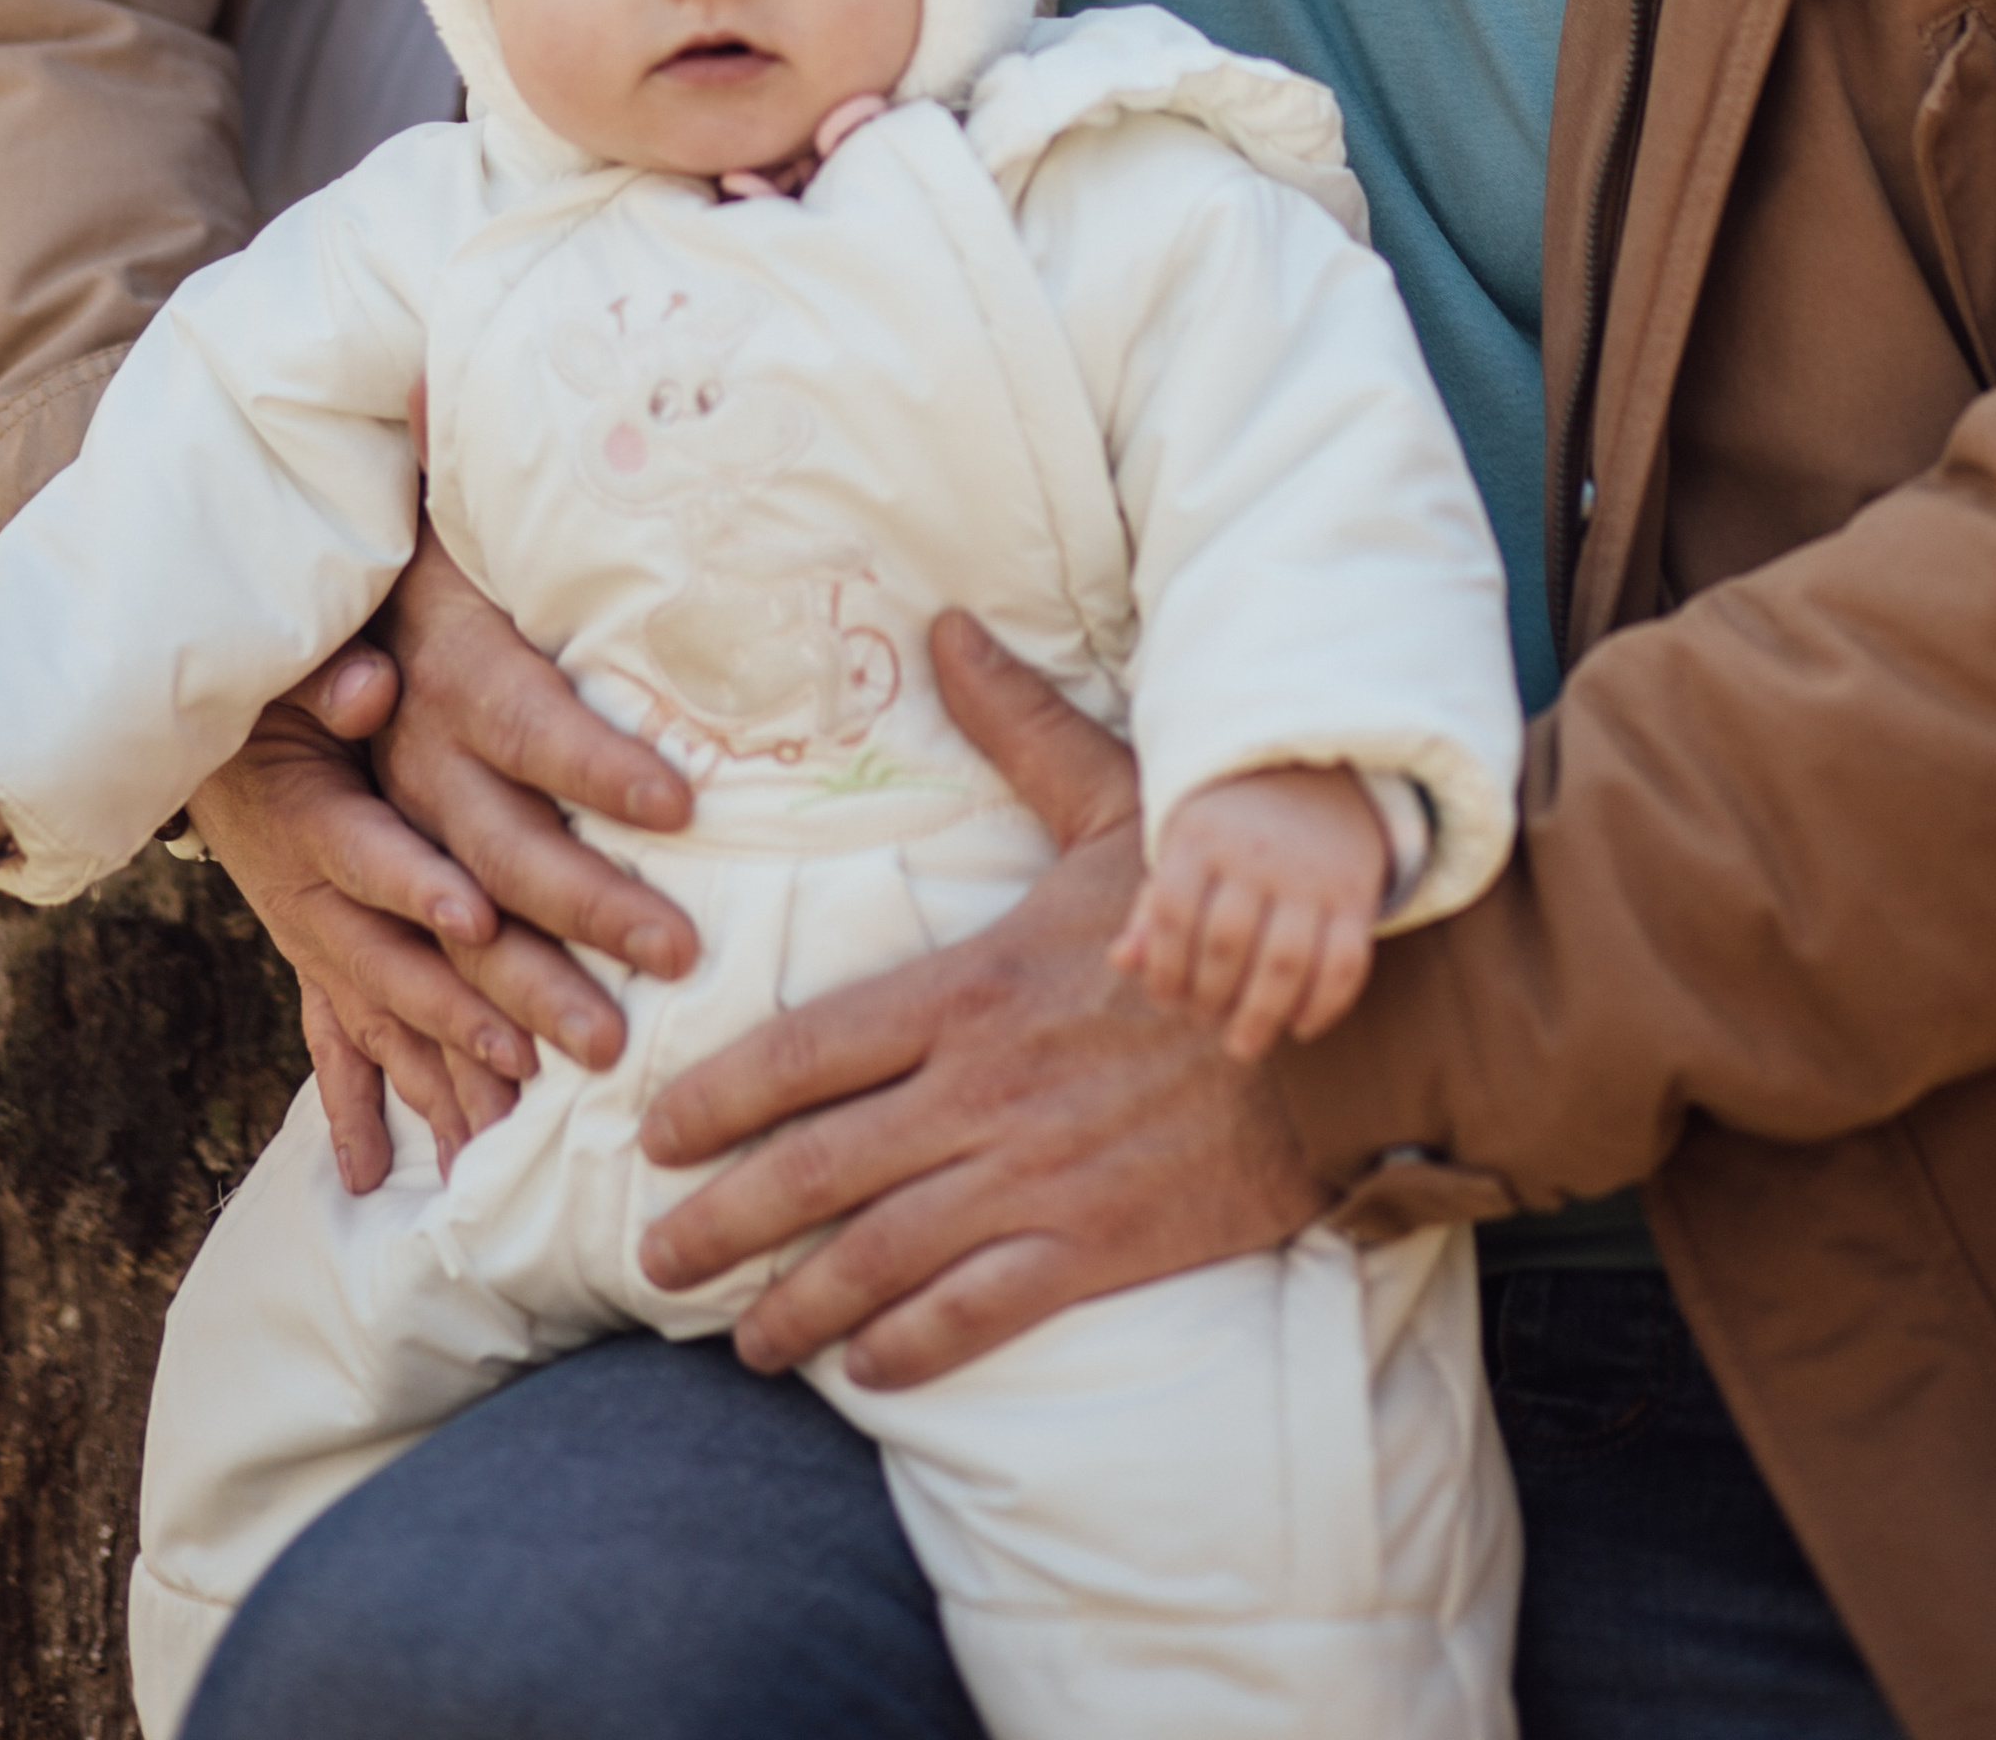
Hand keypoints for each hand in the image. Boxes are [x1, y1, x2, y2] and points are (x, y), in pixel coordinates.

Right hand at [195, 505, 698, 1192]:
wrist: (209, 733)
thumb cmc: (279, 684)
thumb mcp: (295, 663)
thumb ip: (327, 673)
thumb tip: (366, 684)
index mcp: (306, 814)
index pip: (366, 853)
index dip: (415, 886)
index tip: (477, 917)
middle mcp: (307, 895)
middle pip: (399, 960)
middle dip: (485, 1010)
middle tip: (585, 1040)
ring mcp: (314, 939)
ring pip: (386, 1016)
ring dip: (452, 1070)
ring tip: (520, 1127)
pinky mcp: (323, 961)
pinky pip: (345, 1043)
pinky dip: (368, 1106)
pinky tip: (398, 1170)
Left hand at [636, 615, 1331, 1385]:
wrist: (1343, 1033)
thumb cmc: (1219, 912)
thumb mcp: (1119, 802)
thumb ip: (1019, 727)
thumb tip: (948, 627)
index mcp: (972, 989)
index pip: (806, 1051)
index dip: (718, 1099)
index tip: (654, 1135)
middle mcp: (983, 1093)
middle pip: (815, 1169)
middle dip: (719, 1222)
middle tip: (653, 1259)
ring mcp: (1035, 1178)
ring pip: (880, 1257)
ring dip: (796, 1302)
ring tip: (744, 1337)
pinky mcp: (1096, 1248)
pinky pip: (977, 1312)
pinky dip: (910, 1349)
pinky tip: (865, 1369)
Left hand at [1112, 764, 1385, 1060]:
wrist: (1313, 774)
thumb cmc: (1229, 832)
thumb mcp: (1184, 851)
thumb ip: (1152, 908)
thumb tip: (1120, 961)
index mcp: (1203, 838)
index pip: (1173, 912)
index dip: (1164, 967)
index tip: (1167, 999)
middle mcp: (1257, 853)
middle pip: (1227, 943)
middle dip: (1210, 997)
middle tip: (1205, 1020)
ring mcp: (1311, 874)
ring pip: (1286, 961)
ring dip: (1261, 1015)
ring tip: (1244, 1044)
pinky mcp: (1355, 895)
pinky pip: (1344, 962)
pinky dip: (1323, 1005)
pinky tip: (1300, 1026)